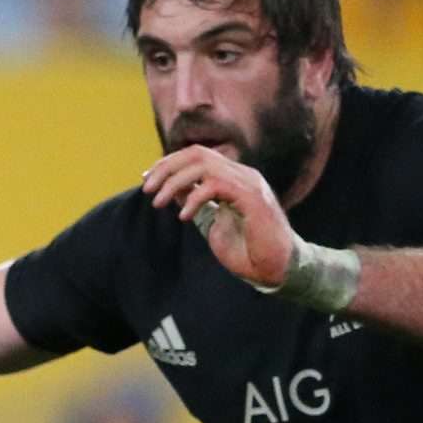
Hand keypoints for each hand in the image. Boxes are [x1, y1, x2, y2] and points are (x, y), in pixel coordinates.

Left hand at [143, 145, 297, 290]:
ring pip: (204, 165)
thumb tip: (173, 191)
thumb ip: (196, 205)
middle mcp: (243, 175)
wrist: (275, 269)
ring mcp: (250, 184)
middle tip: (147, 188)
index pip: (198, 155)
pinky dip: (194, 199)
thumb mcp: (213, 222)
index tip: (147, 178)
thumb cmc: (248, 250)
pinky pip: (216, 186)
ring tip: (157, 202)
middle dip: (167, 168)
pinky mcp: (253, 198)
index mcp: (234, 178)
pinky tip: (183, 217)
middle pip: (198, 153)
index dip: (169, 163)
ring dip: (175, 182)